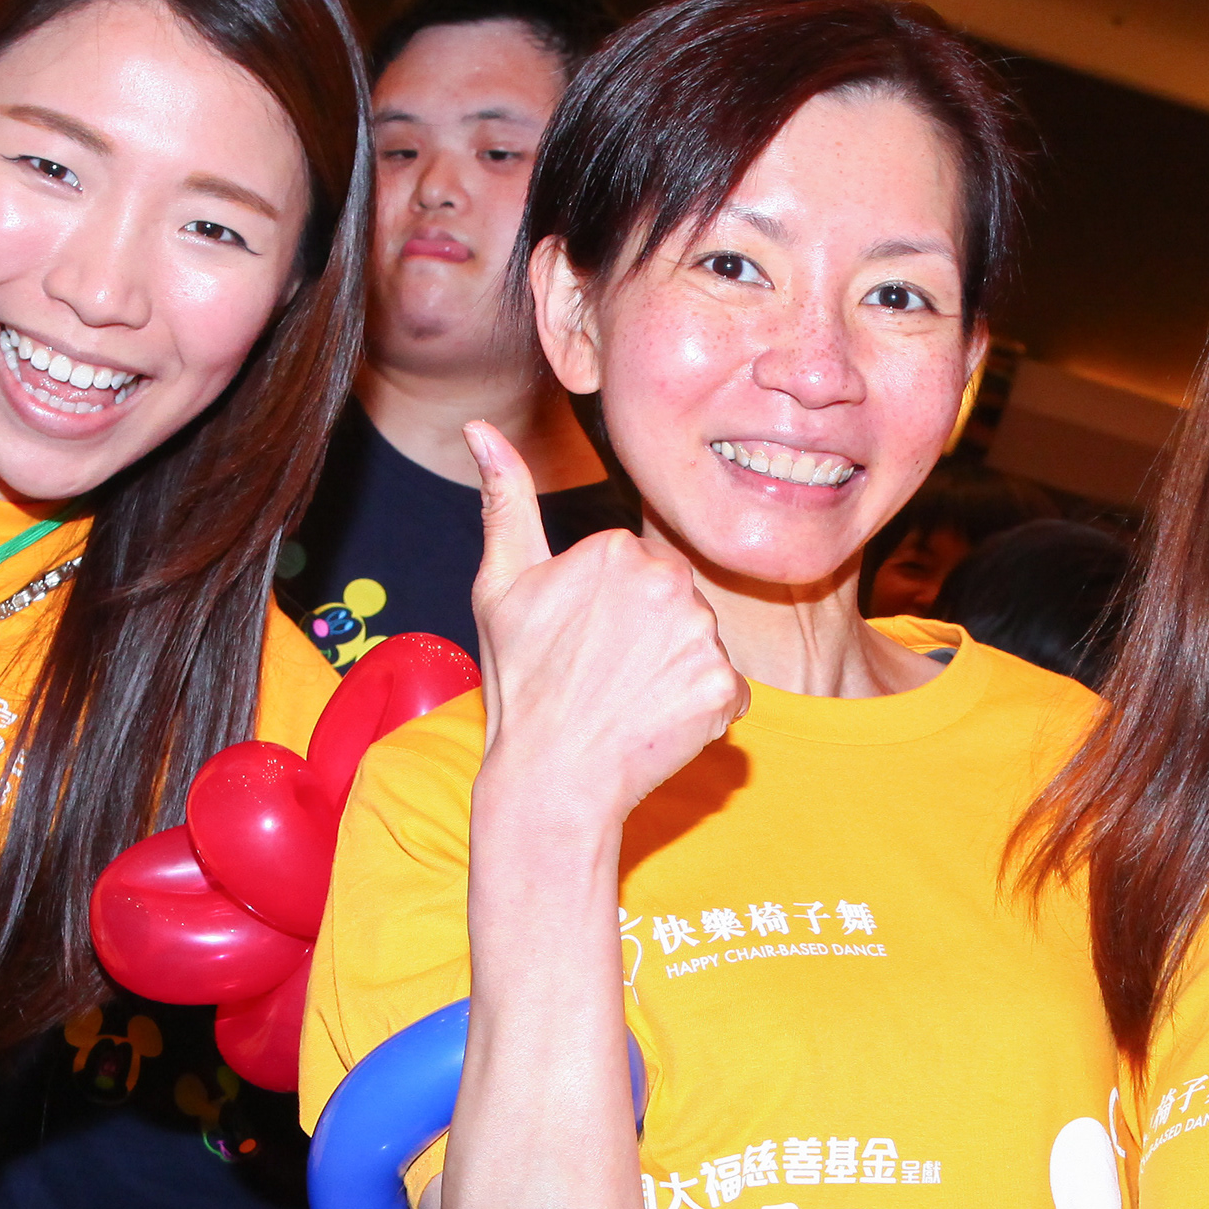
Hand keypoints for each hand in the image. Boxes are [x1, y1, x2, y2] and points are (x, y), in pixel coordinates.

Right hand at [466, 420, 745, 829]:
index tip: (582, 642)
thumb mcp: (499, 587)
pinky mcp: (725, 686)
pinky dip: (702, 710)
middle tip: (604, 674)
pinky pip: (729, 690)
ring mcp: (700, 636)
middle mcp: (667, 580)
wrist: (550, 780)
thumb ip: (504, 500)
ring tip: (628, 699)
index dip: (612, 610)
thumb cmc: (521, 685)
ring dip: (677, 670)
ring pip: (703, 643)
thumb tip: (479, 428)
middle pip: (679, 598)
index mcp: (617, 548)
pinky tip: (657, 723)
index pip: (640, 567)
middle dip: (651, 633)